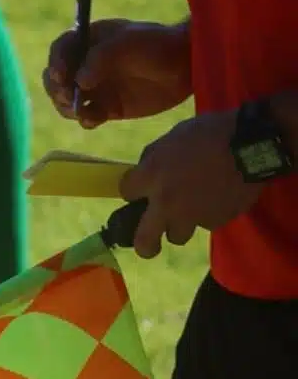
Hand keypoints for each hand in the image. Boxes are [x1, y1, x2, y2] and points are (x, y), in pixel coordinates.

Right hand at [42, 19, 191, 128]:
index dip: (55, 61)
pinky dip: (85, 120)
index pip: (61, 49)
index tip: (61, 75)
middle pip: (56, 78)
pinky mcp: (107, 108)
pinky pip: (86, 117)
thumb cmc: (157, 46)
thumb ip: (100, 59)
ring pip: (66, 101)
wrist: (186, 67)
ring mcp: (97, 88)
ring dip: (67, 108)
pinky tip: (94, 119)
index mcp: (91, 42)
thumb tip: (79, 82)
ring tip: (80, 110)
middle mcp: (88, 65)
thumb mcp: (128, 43)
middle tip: (69, 96)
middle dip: (57, 89)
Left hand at [119, 110, 262, 257]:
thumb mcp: (174, 136)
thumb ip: (154, 156)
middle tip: (149, 243)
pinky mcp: (216, 221)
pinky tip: (217, 199)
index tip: (139, 191)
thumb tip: (145, 169)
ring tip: (191, 211)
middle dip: (144, 245)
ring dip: (181, 226)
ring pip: (178, 235)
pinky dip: (208, 215)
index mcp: (151, 176)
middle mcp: (165, 203)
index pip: (126, 192)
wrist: (252, 144)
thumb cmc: (210, 133)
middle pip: (144, 241)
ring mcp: (191, 216)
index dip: (133, 191)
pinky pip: (206, 224)